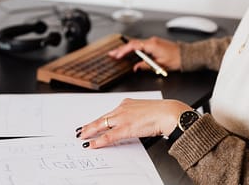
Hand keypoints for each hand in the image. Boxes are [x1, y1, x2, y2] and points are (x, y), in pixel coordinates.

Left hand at [76, 98, 191, 148]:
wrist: (168, 113)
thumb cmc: (161, 113)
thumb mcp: (145, 111)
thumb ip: (135, 115)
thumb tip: (133, 123)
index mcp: (127, 103)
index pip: (109, 113)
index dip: (99, 120)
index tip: (92, 123)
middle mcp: (122, 109)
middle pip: (101, 118)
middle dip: (90, 125)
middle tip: (80, 130)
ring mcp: (122, 118)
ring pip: (101, 125)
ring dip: (90, 132)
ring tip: (82, 137)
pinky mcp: (125, 127)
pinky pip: (108, 136)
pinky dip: (98, 141)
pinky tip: (92, 144)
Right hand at [109, 36, 181, 71]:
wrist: (186, 55)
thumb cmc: (176, 59)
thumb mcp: (160, 65)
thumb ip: (146, 65)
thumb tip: (136, 67)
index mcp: (152, 45)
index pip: (134, 46)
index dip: (124, 51)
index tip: (117, 55)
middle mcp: (151, 41)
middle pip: (132, 44)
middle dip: (121, 49)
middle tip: (111, 53)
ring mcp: (152, 41)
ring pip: (135, 44)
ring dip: (126, 48)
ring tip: (117, 53)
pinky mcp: (154, 43)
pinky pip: (140, 45)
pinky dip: (132, 48)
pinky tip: (128, 52)